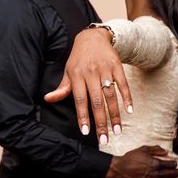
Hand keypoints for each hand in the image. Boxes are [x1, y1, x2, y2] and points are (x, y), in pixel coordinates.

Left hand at [45, 28, 132, 142]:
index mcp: (76, 75)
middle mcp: (91, 73)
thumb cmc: (78, 58)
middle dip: (100, 122)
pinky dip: (127, 97)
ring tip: (117, 131)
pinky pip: (123, 84)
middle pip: (96, 101)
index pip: (80, 100)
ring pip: (110, 95)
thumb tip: (48, 99)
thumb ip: (62, 87)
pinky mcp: (116, 66)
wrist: (93, 37)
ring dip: (114, 114)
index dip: (83, 116)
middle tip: (104, 140)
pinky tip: (129, 110)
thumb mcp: (68, 71)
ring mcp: (105, 69)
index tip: (86, 132)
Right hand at [105, 145, 177, 177]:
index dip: (174, 163)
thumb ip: (155, 149)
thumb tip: (166, 151)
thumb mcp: (143, 149)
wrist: (120, 169)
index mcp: (155, 163)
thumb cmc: (131, 158)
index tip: (175, 163)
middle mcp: (156, 174)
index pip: (169, 164)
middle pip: (171, 174)